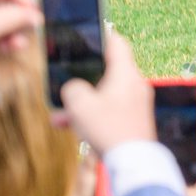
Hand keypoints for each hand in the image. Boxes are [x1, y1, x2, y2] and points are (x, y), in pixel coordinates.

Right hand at [59, 27, 155, 154]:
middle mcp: (134, 84)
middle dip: (82, 79)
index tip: (88, 33)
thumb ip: (73, 89)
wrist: (133, 162)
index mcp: (126, 73)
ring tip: (59, 114)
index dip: (101, 35)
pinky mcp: (133, 118)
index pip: (116, 43)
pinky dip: (91, 114)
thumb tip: (75, 89)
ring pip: (104, 94)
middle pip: (106, 71)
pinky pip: (109, 109)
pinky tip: (69, 127)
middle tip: (65, 80)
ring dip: (82, 102)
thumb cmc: (109, 129)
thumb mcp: (80, 105)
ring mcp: (135, 102)